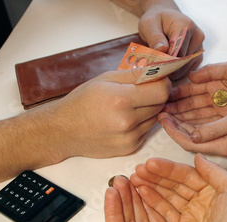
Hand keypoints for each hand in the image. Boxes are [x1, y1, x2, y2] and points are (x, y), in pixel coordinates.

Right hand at [39, 67, 170, 158]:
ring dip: (149, 110)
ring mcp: (129, 137)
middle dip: (155, 95)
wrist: (64, 130)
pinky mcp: (129, 148)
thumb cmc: (82, 101)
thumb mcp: (105, 79)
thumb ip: (134, 74)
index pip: (162, 91)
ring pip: (155, 118)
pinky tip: (124, 119)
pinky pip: (146, 131)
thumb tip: (158, 69)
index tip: (158, 80)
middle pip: (161, 105)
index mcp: (121, 99)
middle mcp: (127, 121)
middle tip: (141, 91)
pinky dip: (141, 124)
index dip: (163, 83)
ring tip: (129, 106)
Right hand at [130, 154, 226, 221]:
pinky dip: (153, 204)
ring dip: (150, 188)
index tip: (150, 163)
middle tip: (137, 171)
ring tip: (134, 180)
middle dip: (154, 177)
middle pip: (173, 185)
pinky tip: (141, 194)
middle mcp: (199, 200)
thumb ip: (215, 172)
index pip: (185, 174)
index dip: (167, 168)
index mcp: (211, 188)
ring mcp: (190, 216)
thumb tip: (198, 156)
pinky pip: (165, 214)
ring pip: (166, 198)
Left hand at [138, 7, 204, 79]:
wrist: (165, 19)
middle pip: (184, 60)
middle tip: (156, 70)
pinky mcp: (198, 53)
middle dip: (169, 67)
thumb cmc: (156, 21)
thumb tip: (162, 49)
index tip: (155, 66)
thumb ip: (155, 37)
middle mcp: (197, 36)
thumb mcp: (149, 25)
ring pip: (188, 66)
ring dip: (174, 72)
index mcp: (185, 26)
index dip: (167, 62)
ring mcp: (199, 45)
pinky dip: (180, 72)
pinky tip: (169, 70)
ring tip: (161, 69)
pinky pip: (191, 68)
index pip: (178, 51)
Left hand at [158, 99, 226, 157]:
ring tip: (170, 111)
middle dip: (174, 127)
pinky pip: (206, 132)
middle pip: (190, 141)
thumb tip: (191, 135)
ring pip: (197, 137)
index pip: (189, 143)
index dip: (173, 131)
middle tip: (161, 112)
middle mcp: (223, 147)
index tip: (162, 117)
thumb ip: (214, 129)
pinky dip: (194, 124)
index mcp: (223, 146)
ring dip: (183, 125)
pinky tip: (188, 114)